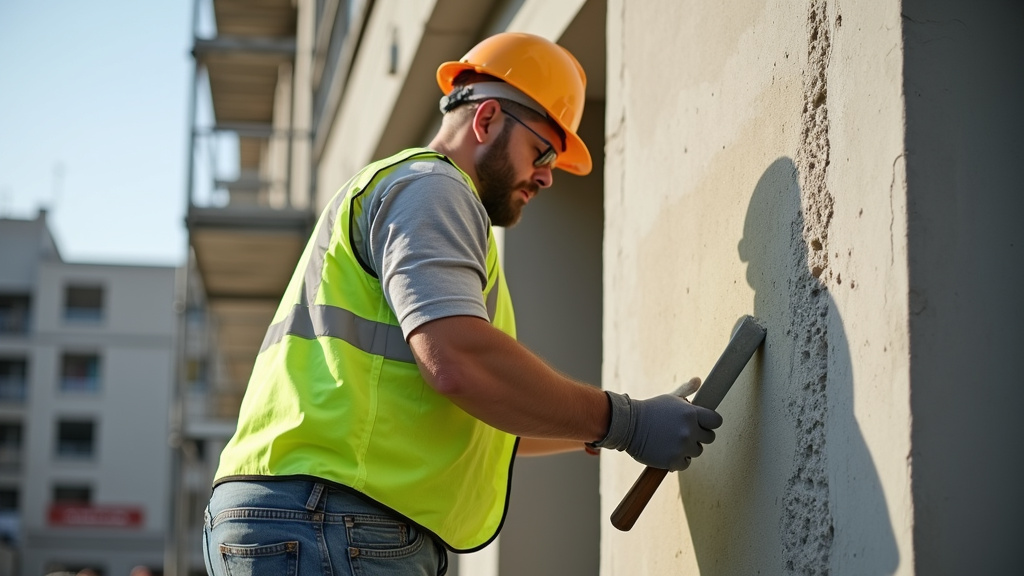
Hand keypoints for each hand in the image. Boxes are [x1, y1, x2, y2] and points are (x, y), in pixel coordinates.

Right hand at [593, 390, 722, 470]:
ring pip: (697, 451)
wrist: (627, 426)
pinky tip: (667, 450)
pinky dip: (678, 459)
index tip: (703, 423)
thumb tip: (698, 380)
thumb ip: (686, 390)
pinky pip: (685, 463)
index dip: (710, 422)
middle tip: (683, 432)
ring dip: (687, 448)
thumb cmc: (650, 410)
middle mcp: (689, 430)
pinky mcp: (673, 461)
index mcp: (691, 413)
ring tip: (672, 440)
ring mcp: (682, 447)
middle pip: (709, 438)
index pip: (716, 421)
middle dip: (699, 435)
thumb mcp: (669, 398)